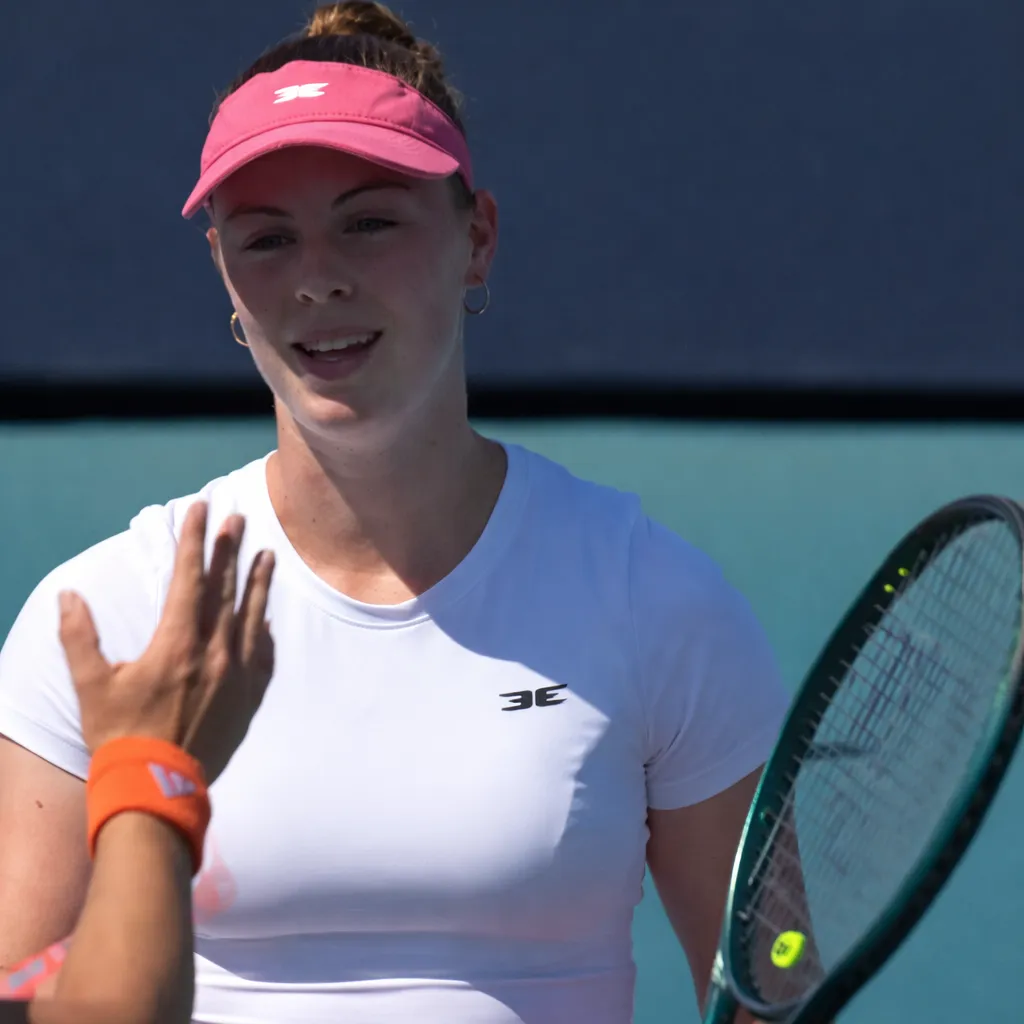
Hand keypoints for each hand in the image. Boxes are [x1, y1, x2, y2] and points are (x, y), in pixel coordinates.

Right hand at [59, 501, 275, 783]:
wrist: (157, 788)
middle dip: (229, 549)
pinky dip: (264, 633)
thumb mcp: (91, 684)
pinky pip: (262, 657)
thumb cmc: (119, 734)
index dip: (195, 540)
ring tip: (267, 553)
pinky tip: (266, 619)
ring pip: (252, 616)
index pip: (190, 578)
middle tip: (238, 518)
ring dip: (259, 582)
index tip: (201, 510)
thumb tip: (69, 595)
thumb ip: (79, 636)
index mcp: (177, 643)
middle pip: (225, 589)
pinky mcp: (249, 698)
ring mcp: (237, 675)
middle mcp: (214, 653)